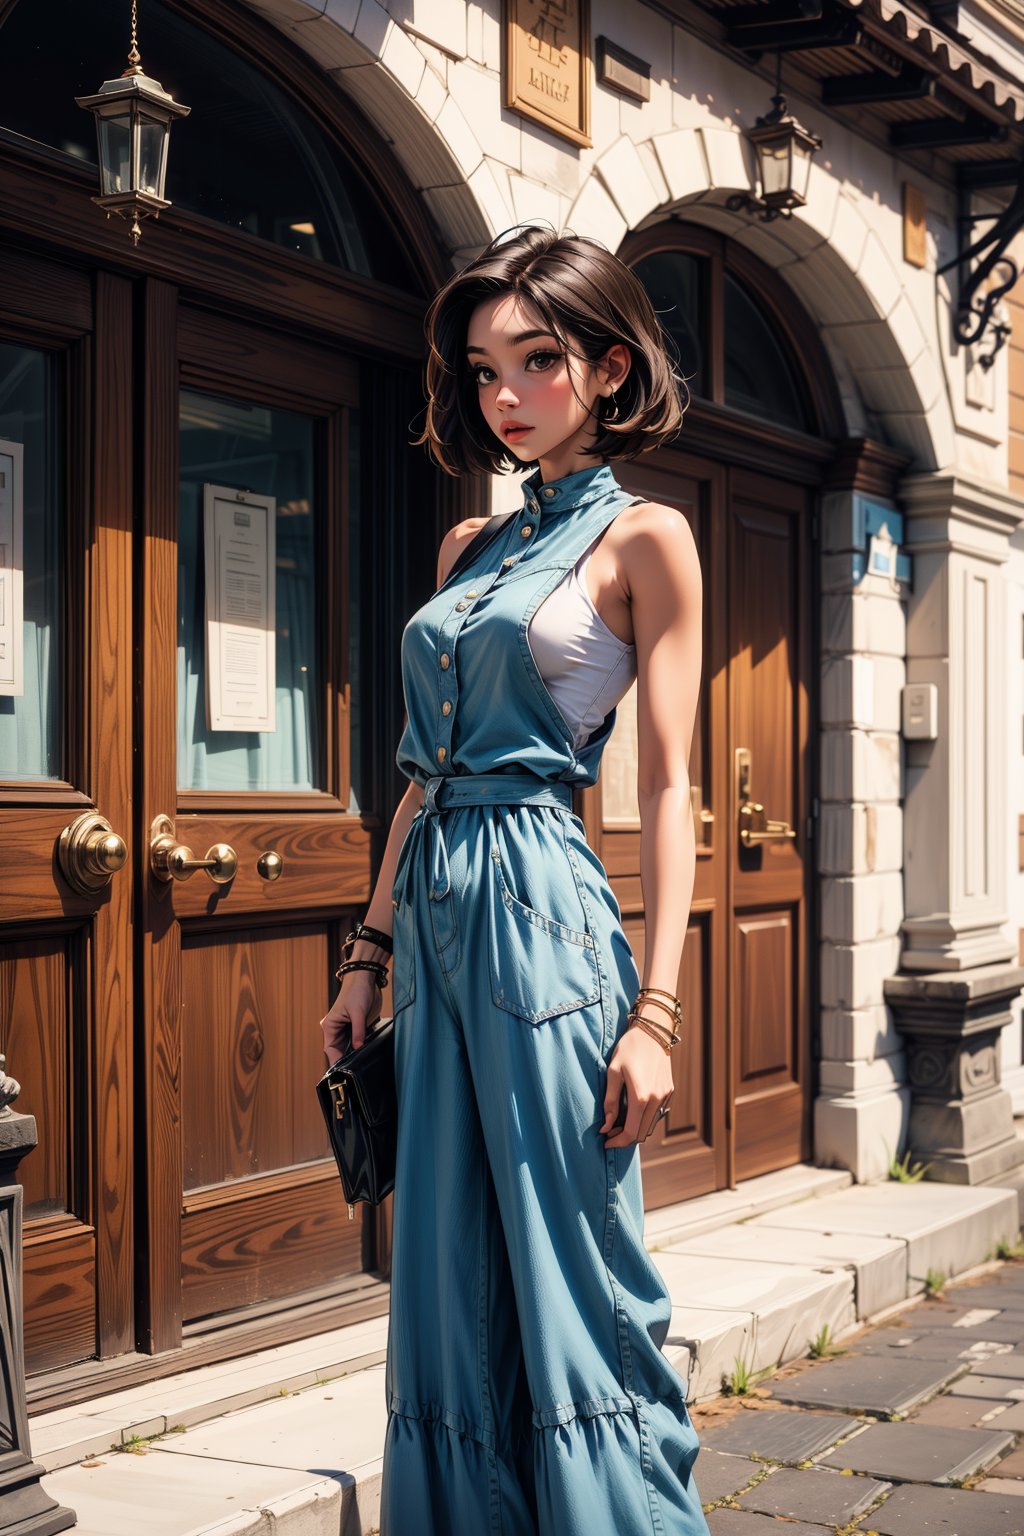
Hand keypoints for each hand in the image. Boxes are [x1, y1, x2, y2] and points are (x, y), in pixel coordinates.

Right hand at [320, 970, 382, 1064]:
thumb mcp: (358, 1011)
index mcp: (330, 1026)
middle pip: (339, 1051)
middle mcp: (336, 1029)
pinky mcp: (356, 1027)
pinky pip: (356, 1041)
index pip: (330, 1049)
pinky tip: (366, 1053)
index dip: (336, 1061)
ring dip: (354, 1054)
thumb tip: (357, 1047)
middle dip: (346, 1060)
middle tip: (356, 1072)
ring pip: (348, 1047)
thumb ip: (358, 1030)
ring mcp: (346, 1029)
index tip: (343, 1073)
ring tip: (362, 1064)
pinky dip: (360, 1047)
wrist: (366, 978)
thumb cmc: (357, 990)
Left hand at [599, 1026, 673, 1147]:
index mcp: (641, 1097)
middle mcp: (656, 1100)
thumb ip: (610, 1101)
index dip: (617, 1142)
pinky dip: (645, 1119)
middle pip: (642, 1134)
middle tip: (610, 1133)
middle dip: (625, 1138)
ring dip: (636, 1129)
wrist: (653, 1031)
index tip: (605, 1142)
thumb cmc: (629, 1049)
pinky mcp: (669, 1091)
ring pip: (651, 1126)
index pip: (630, 1133)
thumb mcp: (613, 1072)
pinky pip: (657, 1114)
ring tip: (619, 1122)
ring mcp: (665, 1096)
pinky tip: (633, 1111)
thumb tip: (606, 1126)